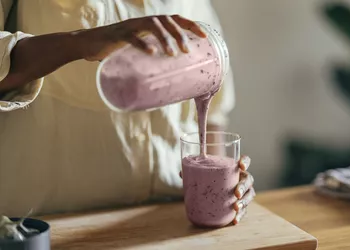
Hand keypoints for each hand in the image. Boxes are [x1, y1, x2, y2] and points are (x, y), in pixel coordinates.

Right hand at [78, 14, 206, 60]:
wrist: (88, 45)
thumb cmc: (117, 50)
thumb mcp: (139, 50)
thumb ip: (153, 57)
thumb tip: (172, 75)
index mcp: (150, 24)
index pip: (175, 19)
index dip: (191, 25)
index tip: (205, 36)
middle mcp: (142, 21)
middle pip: (167, 20)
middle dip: (180, 35)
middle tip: (187, 51)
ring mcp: (130, 26)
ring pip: (152, 25)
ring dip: (165, 39)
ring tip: (172, 54)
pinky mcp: (118, 35)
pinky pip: (132, 36)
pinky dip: (143, 43)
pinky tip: (152, 53)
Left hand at [179, 155, 254, 224]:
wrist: (213, 190)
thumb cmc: (210, 178)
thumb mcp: (203, 173)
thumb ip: (194, 171)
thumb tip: (181, 173)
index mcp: (234, 168)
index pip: (245, 160)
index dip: (245, 161)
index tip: (240, 166)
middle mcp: (241, 178)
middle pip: (248, 179)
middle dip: (243, 186)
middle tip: (236, 193)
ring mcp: (243, 191)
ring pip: (250, 195)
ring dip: (244, 201)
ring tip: (236, 207)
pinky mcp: (241, 204)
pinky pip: (244, 210)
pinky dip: (240, 215)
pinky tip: (235, 220)